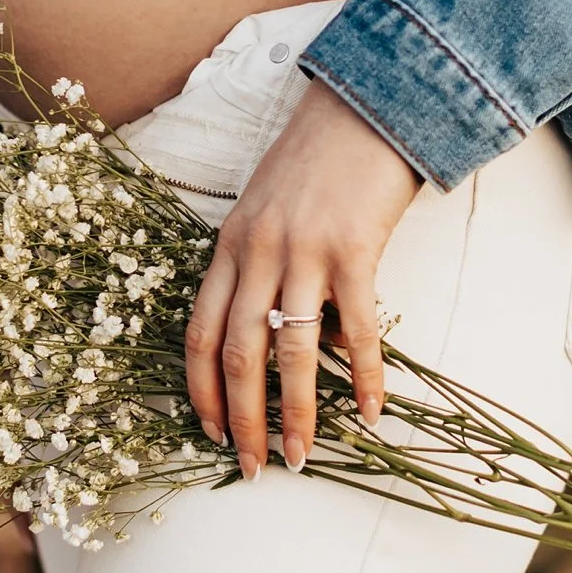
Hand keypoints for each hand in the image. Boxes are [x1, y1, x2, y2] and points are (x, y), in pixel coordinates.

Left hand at [183, 77, 423, 480]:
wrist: (365, 104)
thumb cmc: (318, 162)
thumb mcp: (266, 208)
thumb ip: (260, 265)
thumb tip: (286, 338)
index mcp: (228, 245)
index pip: (198, 332)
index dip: (200, 391)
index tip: (210, 434)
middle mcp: (256, 251)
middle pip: (237, 354)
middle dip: (242, 421)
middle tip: (253, 468)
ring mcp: (303, 251)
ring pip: (290, 353)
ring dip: (295, 414)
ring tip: (301, 458)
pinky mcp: (353, 250)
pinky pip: (356, 330)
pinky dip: (365, 377)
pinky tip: (374, 412)